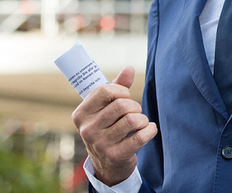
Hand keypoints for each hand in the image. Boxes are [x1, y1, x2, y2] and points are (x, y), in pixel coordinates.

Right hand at [72, 66, 157, 185]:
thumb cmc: (108, 128)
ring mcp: (100, 144)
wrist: (108, 164)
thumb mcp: (106, 108)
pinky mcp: (116, 156)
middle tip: (135, 112)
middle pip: (121, 105)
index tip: (125, 97)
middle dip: (135, 106)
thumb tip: (129, 68)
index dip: (121, 90)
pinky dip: (150, 130)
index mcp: (81, 114)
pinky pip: (141, 136)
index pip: (105, 90)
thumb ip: (117, 87)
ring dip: (142, 119)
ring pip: (132, 120)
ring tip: (140, 122)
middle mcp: (87, 129)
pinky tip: (149, 130)